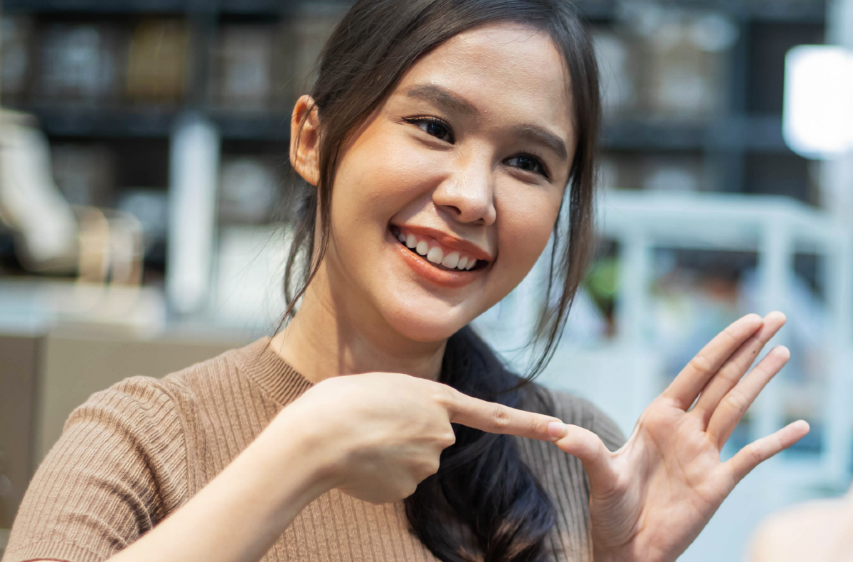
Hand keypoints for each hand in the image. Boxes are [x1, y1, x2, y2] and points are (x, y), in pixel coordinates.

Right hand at [268, 371, 564, 504]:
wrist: (316, 438)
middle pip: (432, 439)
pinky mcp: (408, 490)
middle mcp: (440, 433)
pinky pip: (396, 482)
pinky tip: (357, 463)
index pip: (492, 414)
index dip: (527, 423)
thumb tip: (407, 440)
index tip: (560, 430)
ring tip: (358, 440)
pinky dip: (377, 475)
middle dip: (407, 435)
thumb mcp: (378, 386)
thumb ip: (406, 405)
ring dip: (388, 454)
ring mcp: (426, 465)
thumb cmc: (336, 402)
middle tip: (370, 423)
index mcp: (436, 397)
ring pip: (412, 462)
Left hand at [554, 312, 809, 561]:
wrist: (626, 549)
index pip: (698, 371)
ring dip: (762, 380)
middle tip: (777, 317)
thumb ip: (585, 449)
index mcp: (659, 417)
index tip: (748, 320)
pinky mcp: (718, 483)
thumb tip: (557, 434)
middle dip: (749, 348)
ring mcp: (704, 454)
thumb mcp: (599, 474)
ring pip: (739, 407)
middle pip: (724, 379)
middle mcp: (685, 429)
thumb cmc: (609, 509)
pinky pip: (753, 457)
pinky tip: (800, 427)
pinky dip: (777, 442)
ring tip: (784, 351)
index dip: (723, 344)